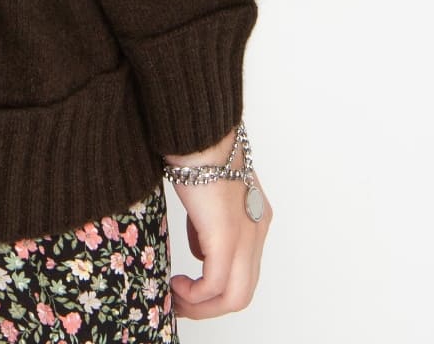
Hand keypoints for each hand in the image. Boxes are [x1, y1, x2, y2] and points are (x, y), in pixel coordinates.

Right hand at [162, 134, 271, 319]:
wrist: (198, 126)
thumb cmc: (196, 146)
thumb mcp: (206, 192)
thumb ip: (207, 222)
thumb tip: (198, 249)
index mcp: (254, 216)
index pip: (244, 268)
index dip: (218, 286)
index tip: (191, 287)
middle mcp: (257, 230)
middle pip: (244, 291)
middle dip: (210, 307)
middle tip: (181, 303)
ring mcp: (246, 235)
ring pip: (235, 296)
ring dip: (203, 307)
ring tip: (176, 298)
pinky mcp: (226, 237)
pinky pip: (216, 285)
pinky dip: (195, 294)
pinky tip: (177, 284)